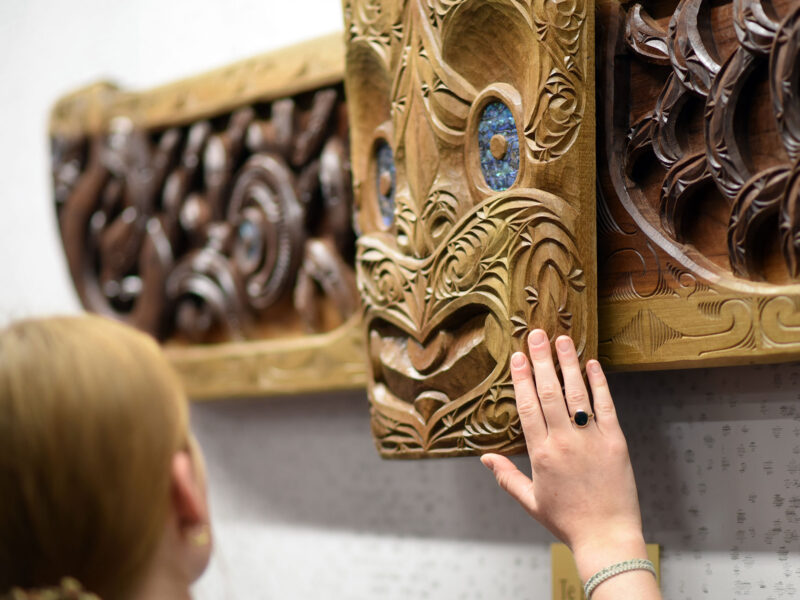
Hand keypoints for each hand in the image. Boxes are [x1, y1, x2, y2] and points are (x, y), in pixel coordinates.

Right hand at [481, 330, 650, 588]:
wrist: (606, 537)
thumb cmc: (566, 521)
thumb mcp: (530, 501)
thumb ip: (506, 476)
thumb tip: (484, 458)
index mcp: (541, 454)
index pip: (527, 407)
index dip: (521, 379)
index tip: (517, 356)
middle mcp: (564, 441)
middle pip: (549, 393)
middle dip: (541, 361)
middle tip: (536, 335)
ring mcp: (591, 439)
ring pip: (577, 393)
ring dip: (568, 364)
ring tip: (561, 340)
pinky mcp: (615, 441)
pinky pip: (606, 406)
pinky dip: (599, 383)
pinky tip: (592, 364)